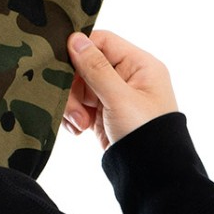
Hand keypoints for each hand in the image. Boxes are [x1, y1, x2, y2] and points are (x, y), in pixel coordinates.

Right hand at [62, 31, 178, 148]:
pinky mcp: (104, 116)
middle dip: (74, 87)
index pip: (103, 42)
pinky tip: (79, 130)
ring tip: (80, 125)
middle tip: (74, 108)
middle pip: (86, 67)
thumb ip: (96, 68)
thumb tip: (76, 39)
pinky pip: (80, 107)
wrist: (152, 174)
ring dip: (73, 105)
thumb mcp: (120, 98)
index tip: (62, 63)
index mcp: (140, 65)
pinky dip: (74, 117)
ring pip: (79, 89)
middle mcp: (128, 78)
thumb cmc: (145, 133)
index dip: (80, 50)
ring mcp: (115, 98)